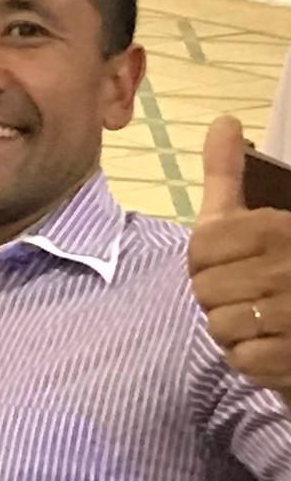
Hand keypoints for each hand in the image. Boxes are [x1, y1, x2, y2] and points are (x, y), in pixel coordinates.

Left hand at [188, 115, 290, 388]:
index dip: (205, 263)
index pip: (198, 252)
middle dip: (221, 297)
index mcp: (274, 230)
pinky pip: (243, 360)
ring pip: (221, 327)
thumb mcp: (254, 214)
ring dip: (237, 329)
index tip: (231, 263)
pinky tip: (275, 344)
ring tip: (264, 318)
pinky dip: (253, 358)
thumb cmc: (282, 263)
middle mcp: (286, 269)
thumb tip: (223, 121)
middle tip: (251, 293)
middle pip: (205, 292)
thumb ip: (229, 173)